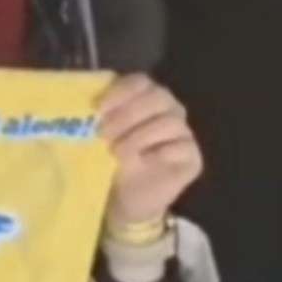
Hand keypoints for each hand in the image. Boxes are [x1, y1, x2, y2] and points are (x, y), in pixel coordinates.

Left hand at [98, 75, 202, 229]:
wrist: (123, 199)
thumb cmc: (109, 160)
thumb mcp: (98, 136)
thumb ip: (98, 118)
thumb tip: (89, 109)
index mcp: (145, 96)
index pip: (140, 82)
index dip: (120, 92)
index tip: (98, 109)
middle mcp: (168, 109)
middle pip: (158, 97)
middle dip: (128, 114)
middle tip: (104, 134)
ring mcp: (183, 132)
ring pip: (170, 121)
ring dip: (140, 136)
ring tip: (117, 153)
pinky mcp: (192, 157)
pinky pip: (182, 147)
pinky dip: (159, 153)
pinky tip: (142, 162)